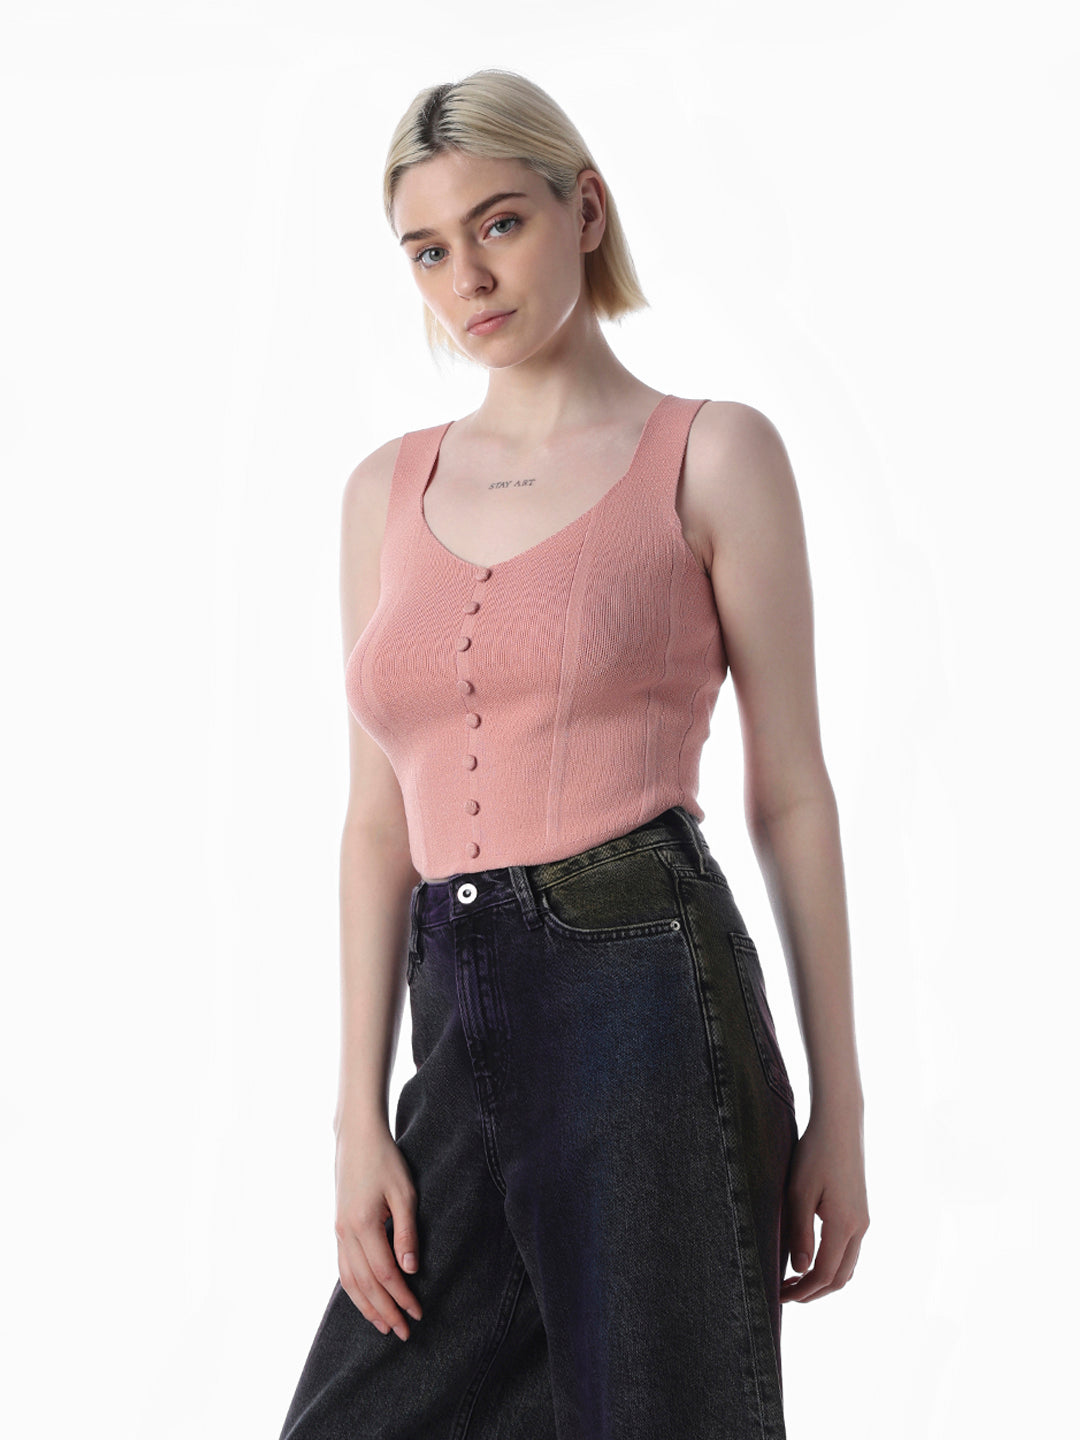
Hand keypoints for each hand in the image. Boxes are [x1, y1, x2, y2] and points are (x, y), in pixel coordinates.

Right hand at [333, 1118, 423, 1339]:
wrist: (356, 1138)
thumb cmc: (385, 1160)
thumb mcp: (404, 1193)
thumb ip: (406, 1233)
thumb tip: (411, 1270)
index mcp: (363, 1225)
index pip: (386, 1274)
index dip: (402, 1297)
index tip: (418, 1313)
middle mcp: (346, 1233)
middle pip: (366, 1285)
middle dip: (385, 1311)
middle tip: (404, 1333)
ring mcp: (338, 1232)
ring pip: (350, 1281)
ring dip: (366, 1307)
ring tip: (383, 1326)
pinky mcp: (338, 1229)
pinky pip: (343, 1268)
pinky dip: (354, 1290)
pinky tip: (364, 1300)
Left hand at [780, 1106, 868, 1302]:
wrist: (840, 1124)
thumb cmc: (816, 1153)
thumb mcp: (799, 1193)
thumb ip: (800, 1233)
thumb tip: (800, 1270)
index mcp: (844, 1225)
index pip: (825, 1274)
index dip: (803, 1291)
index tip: (780, 1296)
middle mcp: (860, 1228)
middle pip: (841, 1277)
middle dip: (814, 1292)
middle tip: (785, 1293)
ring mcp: (863, 1220)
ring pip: (848, 1266)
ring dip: (824, 1279)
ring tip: (795, 1279)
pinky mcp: (860, 1212)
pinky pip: (850, 1250)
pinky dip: (832, 1264)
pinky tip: (811, 1257)